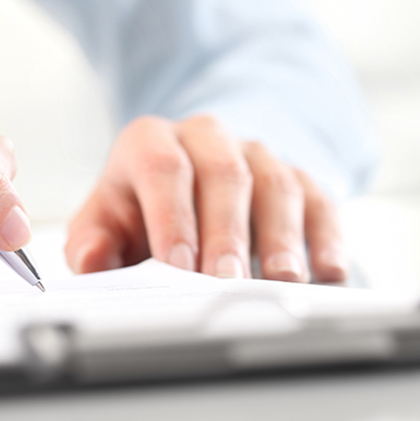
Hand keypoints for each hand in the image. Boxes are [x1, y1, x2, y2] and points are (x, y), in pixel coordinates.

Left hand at [65, 115, 346, 282]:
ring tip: (281, 280)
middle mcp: (208, 138)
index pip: (163, 167)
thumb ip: (92, 243)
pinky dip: (326, 238)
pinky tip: (328, 272)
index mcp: (152, 142)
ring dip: (280, 237)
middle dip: (226, 234)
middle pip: (224, 176)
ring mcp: (258, 155)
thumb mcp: (105, 223)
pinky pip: (319, 201)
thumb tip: (91, 260)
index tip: (176, 264)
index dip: (171, 216)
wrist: (188, 185)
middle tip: (226, 282)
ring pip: (275, 185)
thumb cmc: (141, 212)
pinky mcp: (299, 179)